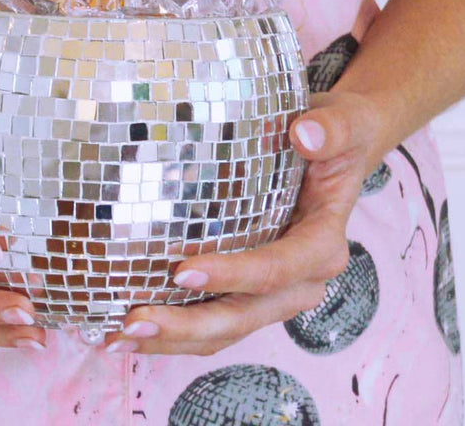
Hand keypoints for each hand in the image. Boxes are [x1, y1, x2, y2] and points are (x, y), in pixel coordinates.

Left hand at [100, 89, 387, 355]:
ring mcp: (276, 292)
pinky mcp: (253, 291)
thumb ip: (331, 129)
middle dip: (188, 325)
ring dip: (174, 338)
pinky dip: (176, 331)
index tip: (181, 270)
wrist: (338, 150)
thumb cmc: (337, 138)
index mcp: (322, 245)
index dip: (232, 275)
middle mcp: (302, 280)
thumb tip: (304, 134)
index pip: (276, 269)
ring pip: (225, 330)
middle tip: (132, 322)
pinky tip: (131, 331)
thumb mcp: (344, 125)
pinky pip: (215, 321)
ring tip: (120, 337)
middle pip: (244, 315)